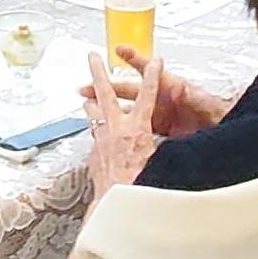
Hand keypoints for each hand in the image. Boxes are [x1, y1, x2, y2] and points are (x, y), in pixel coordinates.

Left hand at [81, 50, 163, 196]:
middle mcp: (116, 129)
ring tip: (85, 93)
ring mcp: (101, 140)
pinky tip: (98, 136)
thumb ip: (162, 148)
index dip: (153, 76)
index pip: (147, 95)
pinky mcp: (93, 153)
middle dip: (98, 71)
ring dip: (90, 101)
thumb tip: (172, 146)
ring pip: (92, 113)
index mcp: (137, 128)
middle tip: (92, 55)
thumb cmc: (142, 185)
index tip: (155, 61)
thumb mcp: (160, 161)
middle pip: (105, 92)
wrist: (117, 203)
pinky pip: (95, 136)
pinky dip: (97, 132)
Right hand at [90, 55, 227, 139]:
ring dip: (107, 107)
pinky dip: (119, 125)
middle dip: (106, 86)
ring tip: (88, 108)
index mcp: (171, 86)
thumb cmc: (217, 115)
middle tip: (86, 86)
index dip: (133, 58)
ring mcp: (157, 113)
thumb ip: (194, 97)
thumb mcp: (207, 106)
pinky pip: (133, 124)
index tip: (119, 49)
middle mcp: (160, 97)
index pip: (148, 68)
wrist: (221, 135)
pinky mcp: (157, 128)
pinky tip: (106, 129)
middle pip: (128, 89)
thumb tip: (180, 89)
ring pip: (127, 108)